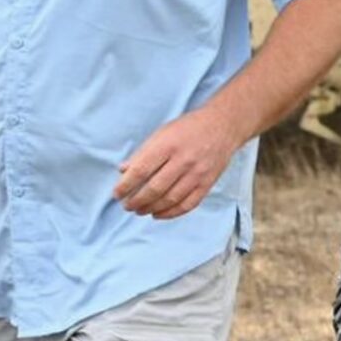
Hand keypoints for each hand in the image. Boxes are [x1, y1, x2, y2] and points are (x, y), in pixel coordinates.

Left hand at [115, 104, 242, 218]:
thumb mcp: (162, 133)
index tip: (117, 194)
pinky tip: (158, 214)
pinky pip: (187, 204)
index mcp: (168, 145)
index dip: (125, 185)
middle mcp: (183, 160)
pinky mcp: (207, 183)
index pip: (141, 170)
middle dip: (137, 201)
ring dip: (151, 208)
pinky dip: (171, 213)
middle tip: (127, 205)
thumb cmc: (188, 128)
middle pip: (155, 188)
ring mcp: (197, 173)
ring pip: (170, 199)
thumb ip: (143, 153)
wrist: (223, 126)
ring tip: (140, 210)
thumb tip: (123, 171)